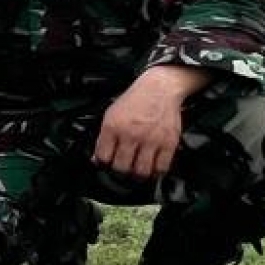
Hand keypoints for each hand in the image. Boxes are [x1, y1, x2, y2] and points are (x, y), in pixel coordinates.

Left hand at [94, 66, 206, 182]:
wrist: (159, 89)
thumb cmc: (134, 101)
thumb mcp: (111, 115)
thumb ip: (103, 138)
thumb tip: (96, 160)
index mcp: (113, 127)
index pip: (103, 157)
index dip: (103, 165)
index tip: (107, 165)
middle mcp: (131, 134)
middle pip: (121, 168)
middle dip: (120, 172)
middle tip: (123, 169)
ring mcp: (151, 140)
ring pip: (141, 172)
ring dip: (137, 175)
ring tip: (137, 170)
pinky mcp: (168, 143)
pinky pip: (161, 168)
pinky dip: (156, 172)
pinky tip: (152, 167)